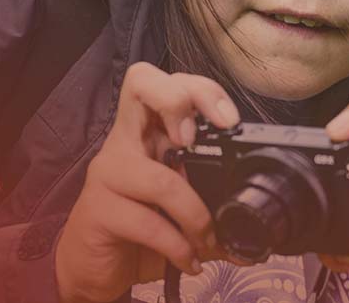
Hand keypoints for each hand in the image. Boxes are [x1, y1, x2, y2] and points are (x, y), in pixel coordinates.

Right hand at [54, 62, 243, 302]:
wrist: (93, 266)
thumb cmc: (138, 228)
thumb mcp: (177, 203)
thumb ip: (208, 194)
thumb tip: (254, 209)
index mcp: (148, 131)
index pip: (166, 80)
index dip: (199, 89)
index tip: (228, 121)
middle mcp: (125, 141)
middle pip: (142, 82)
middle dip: (178, 99)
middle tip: (196, 140)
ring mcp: (108, 172)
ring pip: (161, 177)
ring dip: (196, 216)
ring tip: (208, 241)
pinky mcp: (97, 210)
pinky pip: (149, 224)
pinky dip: (179, 247)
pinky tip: (188, 261)